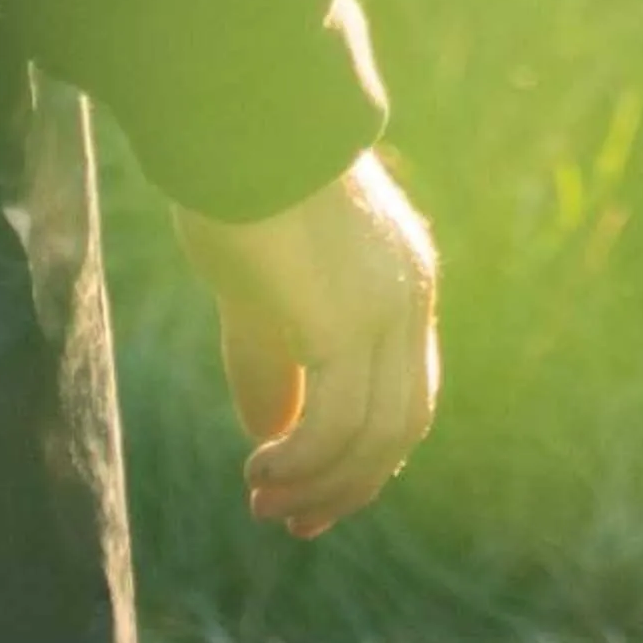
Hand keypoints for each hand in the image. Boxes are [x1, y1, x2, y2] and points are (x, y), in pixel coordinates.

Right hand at [171, 151, 439, 539]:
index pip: (405, 393)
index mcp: (399, 282)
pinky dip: (303, 462)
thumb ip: (275, 356)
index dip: (365, 453)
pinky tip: (261, 470)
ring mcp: (385, 310)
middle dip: (350, 484)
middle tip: (291, 521)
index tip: (314, 492)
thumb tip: (272, 431)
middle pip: (403, 424)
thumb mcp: (258, 286)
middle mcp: (407, 299)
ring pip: (375, 435)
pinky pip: (338, 423)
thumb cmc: (234, 184)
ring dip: (320, 483)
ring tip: (262, 499)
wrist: (237, 121)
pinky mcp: (347, 321)